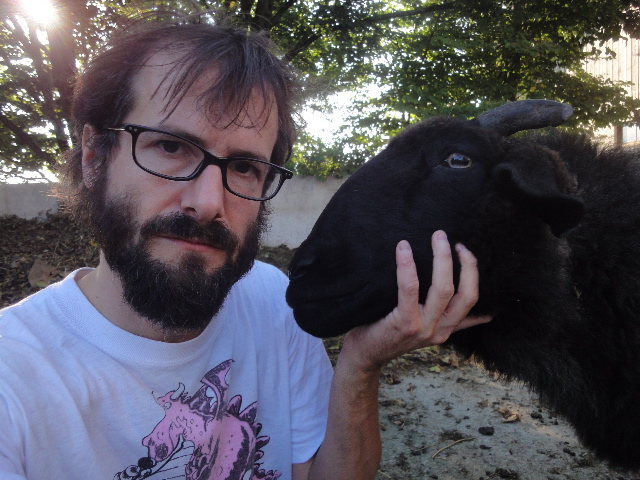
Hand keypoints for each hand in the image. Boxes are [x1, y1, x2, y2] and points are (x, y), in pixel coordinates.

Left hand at [341, 230, 491, 371]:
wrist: (365, 355)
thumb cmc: (390, 334)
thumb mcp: (425, 329)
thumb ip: (450, 321)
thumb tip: (485, 314)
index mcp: (447, 329)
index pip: (472, 299)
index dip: (472, 272)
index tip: (465, 250)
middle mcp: (440, 330)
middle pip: (465, 293)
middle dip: (465, 262)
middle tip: (448, 237)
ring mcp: (423, 328)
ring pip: (443, 289)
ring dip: (442, 258)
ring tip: (437, 236)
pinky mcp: (404, 324)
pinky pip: (409, 289)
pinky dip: (408, 266)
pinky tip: (403, 247)